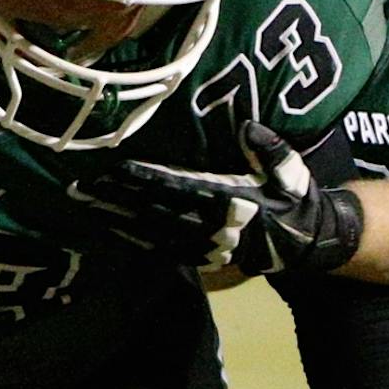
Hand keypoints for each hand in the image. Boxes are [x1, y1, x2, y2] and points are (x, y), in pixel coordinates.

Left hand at [72, 121, 364, 274]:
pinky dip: (131, 241)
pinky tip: (107, 230)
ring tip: (85, 204)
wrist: (307, 243)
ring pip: (151, 232)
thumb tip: (249, 128)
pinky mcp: (201, 260)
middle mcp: (212, 228)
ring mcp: (204, 247)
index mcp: (232, 202)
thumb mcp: (291, 171)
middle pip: (154, 211)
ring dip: (115, 219)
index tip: (114, 169)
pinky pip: (160, 251)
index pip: (179, 188)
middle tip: (81, 188)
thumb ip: (271, 150)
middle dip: (116, 199)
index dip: (146, 179)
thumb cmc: (294, 198)